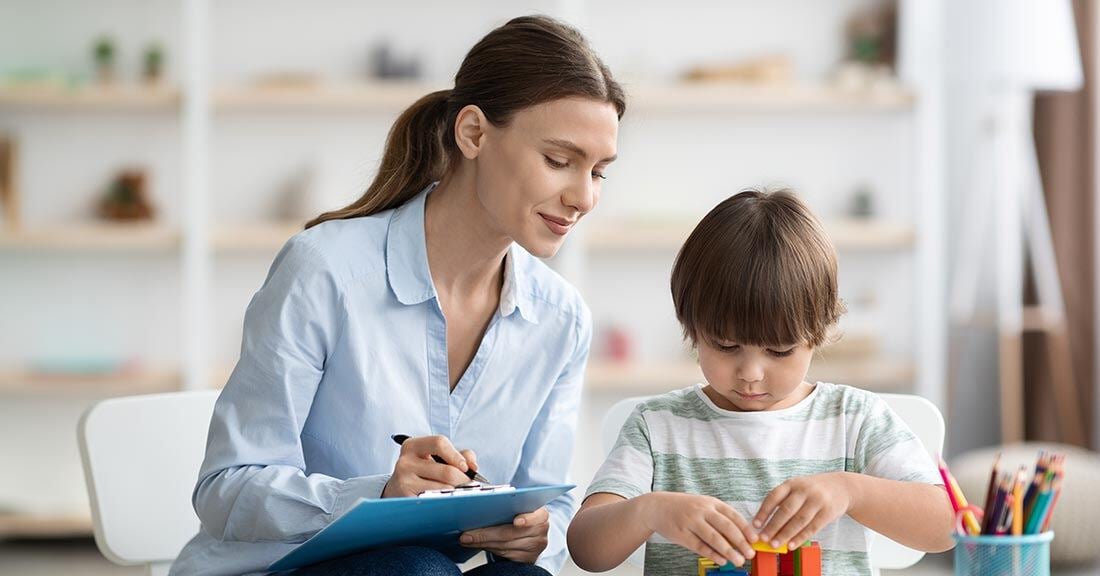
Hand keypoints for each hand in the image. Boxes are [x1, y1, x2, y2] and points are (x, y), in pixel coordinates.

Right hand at [381, 435, 478, 497]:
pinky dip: (444, 502)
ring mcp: (403, 481)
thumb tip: (473, 466)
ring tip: (456, 493)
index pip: (439, 443)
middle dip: (463, 480)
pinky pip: (434, 500)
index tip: (466, 467)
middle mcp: (405, 461)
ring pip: (443, 488)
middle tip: (469, 486)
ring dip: (455, 492)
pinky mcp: (406, 498)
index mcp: (413, 446)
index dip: (457, 455)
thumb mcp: (436, 457)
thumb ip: (459, 455)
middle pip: (446, 471)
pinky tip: (445, 501)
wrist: (396, 490)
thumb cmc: (422, 472)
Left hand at [460, 506, 549, 563]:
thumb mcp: (517, 506)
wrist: (527, 532)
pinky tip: (478, 544)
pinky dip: (489, 549)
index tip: (516, 522)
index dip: (527, 519)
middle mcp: (541, 531)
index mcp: (540, 514)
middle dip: (486, 533)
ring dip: (483, 543)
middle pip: (512, 534)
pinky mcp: (528, 559)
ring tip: (467, 539)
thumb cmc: (518, 514)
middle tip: (467, 534)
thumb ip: (506, 504)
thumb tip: (480, 503)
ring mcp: (536, 547)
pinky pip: (505, 556)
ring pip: (505, 546)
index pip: (537, 516)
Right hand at [638, 492, 756, 567]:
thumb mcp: (703, 506)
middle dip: (741, 542)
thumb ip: (720, 518)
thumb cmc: (684, 508)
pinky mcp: (682, 534)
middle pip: (726, 527)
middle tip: (750, 554)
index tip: (755, 540)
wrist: (657, 507)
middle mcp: (702, 510)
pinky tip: (721, 560)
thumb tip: (740, 537)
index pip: (733, 515)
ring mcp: (691, 522)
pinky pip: (700, 546)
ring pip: (714, 538)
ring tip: (738, 560)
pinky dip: (712, 554)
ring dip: (728, 551)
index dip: (746, 528)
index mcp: (711, 502)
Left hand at [754, 472, 852, 549]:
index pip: (774, 496)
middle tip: (763, 538)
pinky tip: (791, 545)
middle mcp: (804, 490)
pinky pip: (812, 528)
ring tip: (775, 544)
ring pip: (799, 520)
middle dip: (773, 526)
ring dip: (785, 534)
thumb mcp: (797, 487)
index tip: (755, 525)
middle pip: (786, 510)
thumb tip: (765, 522)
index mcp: (792, 483)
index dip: (763, 511)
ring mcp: (817, 501)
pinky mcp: (828, 512)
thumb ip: (784, 501)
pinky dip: (800, 538)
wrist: (842, 487)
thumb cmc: (813, 490)